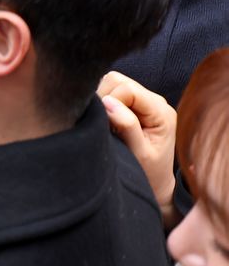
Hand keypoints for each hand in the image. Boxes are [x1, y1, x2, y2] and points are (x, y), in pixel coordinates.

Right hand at [98, 71, 177, 228]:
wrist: (157, 184)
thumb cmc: (149, 173)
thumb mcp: (139, 154)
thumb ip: (127, 126)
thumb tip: (108, 103)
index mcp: (162, 113)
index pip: (127, 89)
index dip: (109, 101)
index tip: (104, 123)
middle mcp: (156, 102)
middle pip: (118, 81)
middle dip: (104, 98)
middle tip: (103, 123)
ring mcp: (146, 101)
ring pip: (112, 82)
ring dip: (103, 99)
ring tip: (106, 123)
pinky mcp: (135, 103)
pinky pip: (112, 90)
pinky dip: (104, 101)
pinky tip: (108, 119)